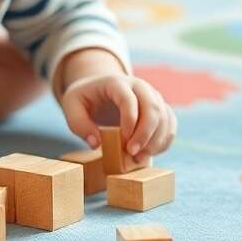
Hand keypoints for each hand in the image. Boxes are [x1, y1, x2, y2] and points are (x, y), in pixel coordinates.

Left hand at [59, 74, 175, 164]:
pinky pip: (170, 123)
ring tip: (139, 158)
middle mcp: (139, 86)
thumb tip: (97, 143)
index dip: (129, 122)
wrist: (99, 88)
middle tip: (133, 154)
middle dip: (145, 134)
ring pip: (164, 116)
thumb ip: (79, 124)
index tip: (123, 142)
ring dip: (156, 140)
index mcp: (116, 82)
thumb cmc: (84, 98)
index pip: (129, 100)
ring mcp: (152, 96)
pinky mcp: (160, 108)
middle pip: (153, 107)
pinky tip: (149, 153)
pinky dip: (164, 140)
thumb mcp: (71, 106)